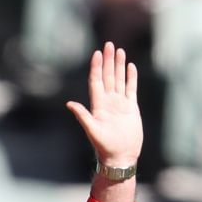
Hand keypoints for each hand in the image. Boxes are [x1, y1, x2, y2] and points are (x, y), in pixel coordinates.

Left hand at [67, 42, 141, 167]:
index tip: (97, 53)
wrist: (121, 156)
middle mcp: (108, 102)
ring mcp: (120, 104)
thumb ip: (83, 116)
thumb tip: (69, 104)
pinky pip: (131, 89)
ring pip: (119, 80)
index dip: (97, 67)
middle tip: (108, 44)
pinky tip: (130, 67)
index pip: (96, 81)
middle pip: (107, 76)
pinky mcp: (131, 108)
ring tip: (119, 51)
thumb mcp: (93, 131)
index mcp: (98, 105)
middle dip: (108, 61)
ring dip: (119, 66)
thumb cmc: (105, 147)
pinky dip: (131, 78)